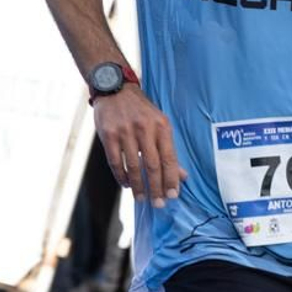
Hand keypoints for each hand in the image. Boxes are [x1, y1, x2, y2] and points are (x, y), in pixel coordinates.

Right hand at [92, 87, 185, 207]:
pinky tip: (127, 184)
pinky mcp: (108, 135)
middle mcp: (145, 129)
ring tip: (141, 198)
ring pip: (133, 166)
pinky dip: (121, 176)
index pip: (169, 158)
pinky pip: (115, 162)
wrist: (115, 88)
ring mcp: (125, 132)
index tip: (173, 195)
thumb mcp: (159, 124)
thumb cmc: (141, 110)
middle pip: (152, 165)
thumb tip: (182, 176)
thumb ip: (169, 150)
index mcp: (161, 126)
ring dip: (138, 186)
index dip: (171, 179)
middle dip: (156, 188)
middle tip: (158, 203)